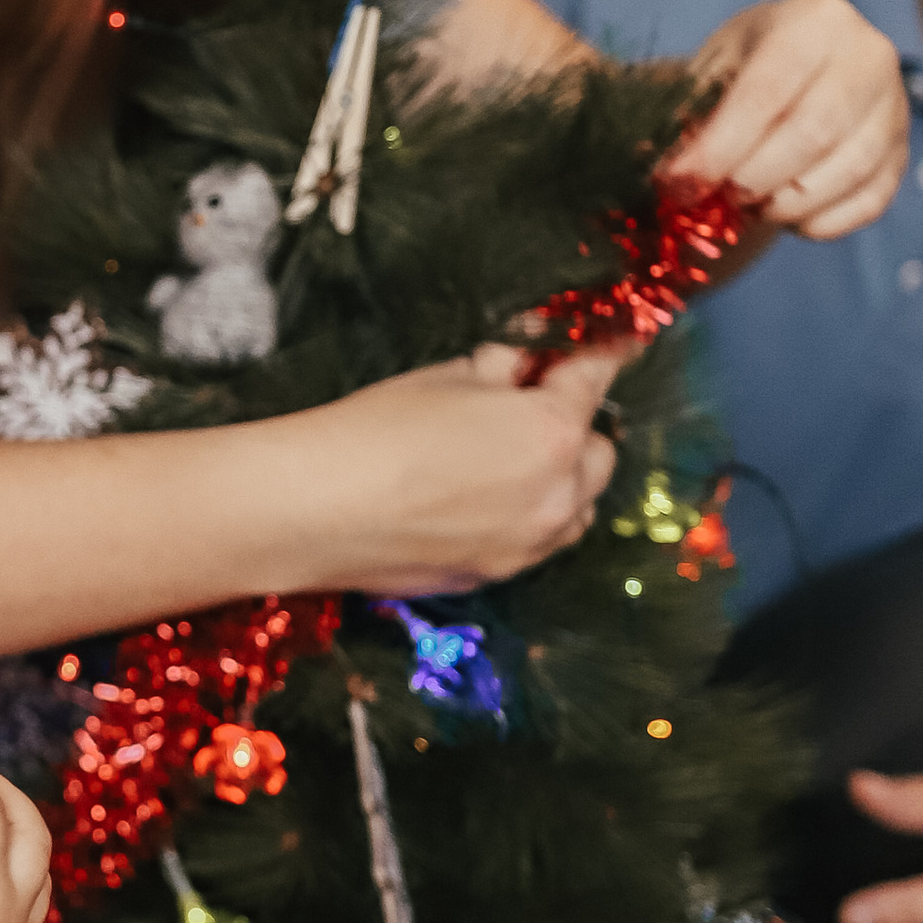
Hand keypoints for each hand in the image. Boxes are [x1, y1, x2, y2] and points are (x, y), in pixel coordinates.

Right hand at [310, 343, 623, 593]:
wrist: (314, 509)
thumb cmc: (374, 431)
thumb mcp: (445, 377)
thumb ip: (502, 368)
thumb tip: (523, 361)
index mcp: (551, 433)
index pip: (595, 380)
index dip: (600, 354)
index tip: (609, 344)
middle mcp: (555, 497)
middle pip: (600, 455)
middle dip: (578, 427)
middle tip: (536, 405)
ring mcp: (526, 547)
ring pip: (577, 510)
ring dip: (563, 482)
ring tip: (513, 461)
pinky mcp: (492, 577)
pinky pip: (535, 545)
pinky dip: (527, 519)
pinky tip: (480, 501)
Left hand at [669, 0, 907, 237]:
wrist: (797, 71)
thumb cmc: (745, 68)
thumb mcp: (711, 71)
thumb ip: (693, 115)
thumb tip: (674, 175)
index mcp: (816, 19)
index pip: (767, 92)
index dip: (720, 147)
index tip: (680, 185)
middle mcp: (869, 54)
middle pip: (813, 133)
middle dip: (753, 178)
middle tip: (716, 197)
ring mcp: (895, 105)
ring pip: (847, 171)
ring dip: (787, 204)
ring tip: (749, 205)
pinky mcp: (904, 152)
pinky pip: (870, 201)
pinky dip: (822, 222)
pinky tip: (788, 218)